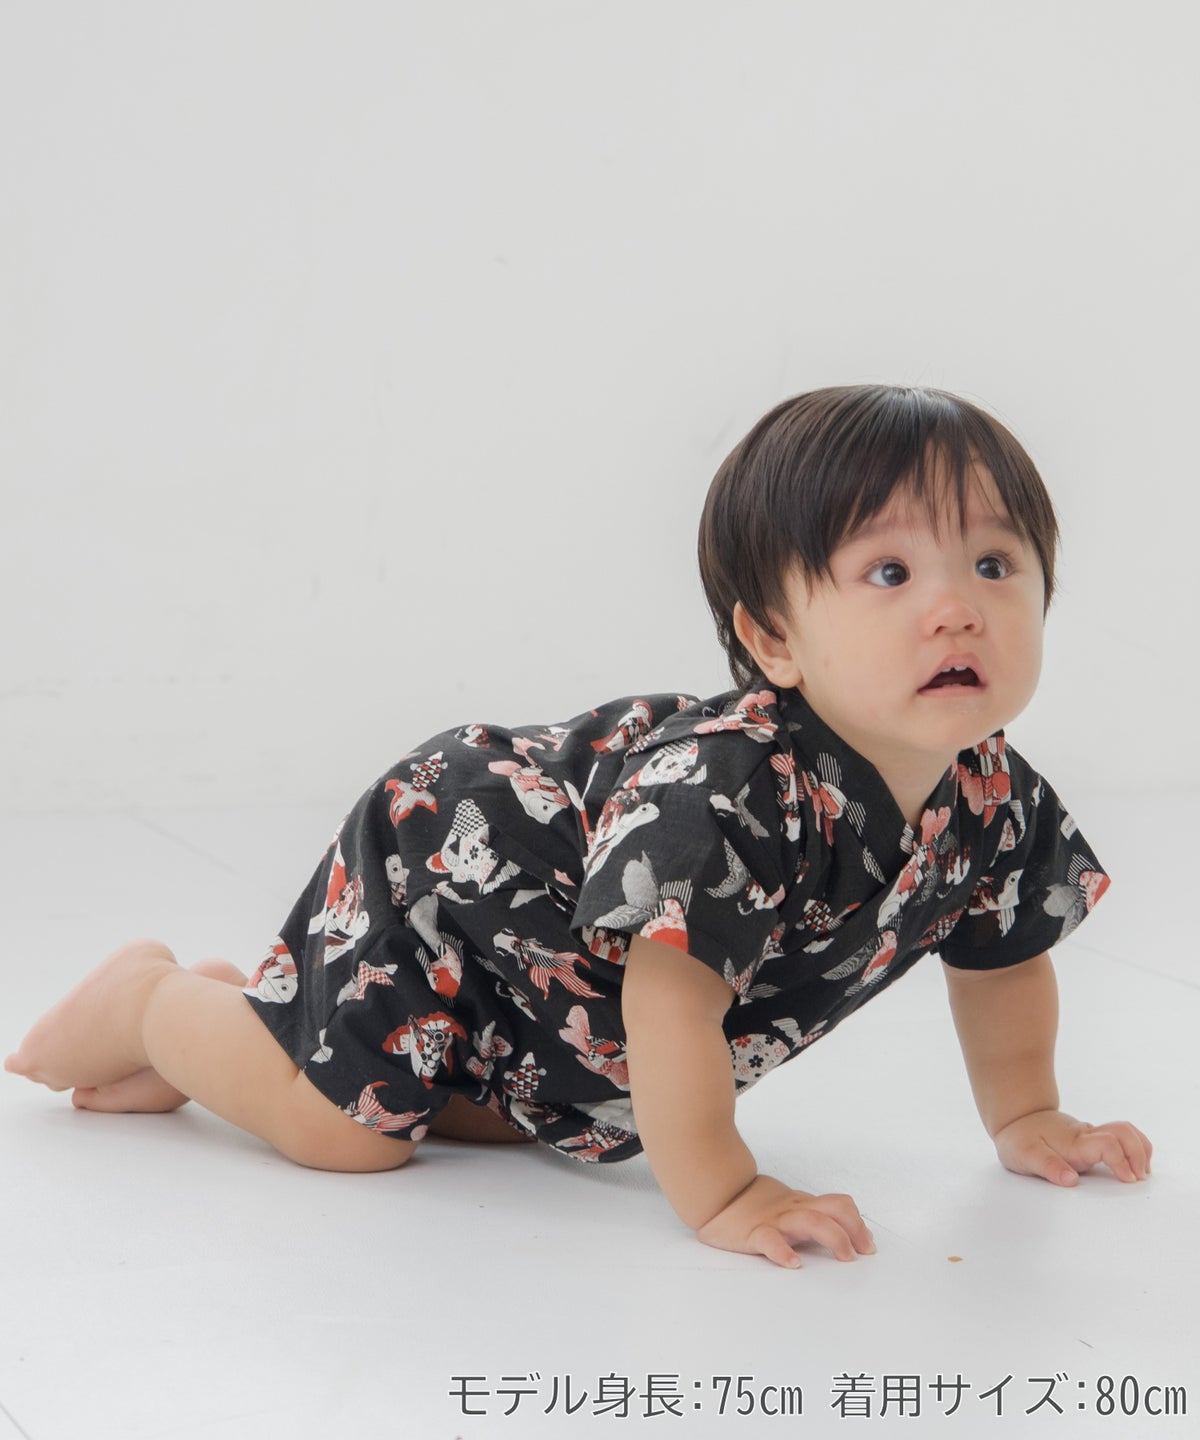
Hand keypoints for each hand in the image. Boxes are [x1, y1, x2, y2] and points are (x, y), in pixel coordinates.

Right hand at [694, 1174, 876, 1269]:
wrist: (716, 1194)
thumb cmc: (755, 1204)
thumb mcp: (789, 1206)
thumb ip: (813, 1216)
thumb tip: (847, 1233)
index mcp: (803, 1205)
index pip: (839, 1205)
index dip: (858, 1224)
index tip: (868, 1246)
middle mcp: (794, 1210)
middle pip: (834, 1209)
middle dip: (855, 1230)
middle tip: (862, 1254)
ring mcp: (775, 1220)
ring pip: (811, 1221)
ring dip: (834, 1237)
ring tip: (844, 1257)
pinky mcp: (753, 1233)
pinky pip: (770, 1240)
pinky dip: (783, 1251)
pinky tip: (792, 1264)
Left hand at [993, 1109, 1152, 1185]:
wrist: (1015, 1119)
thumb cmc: (1018, 1139)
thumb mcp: (1024, 1155)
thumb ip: (1048, 1166)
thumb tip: (1071, 1180)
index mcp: (1074, 1143)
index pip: (1107, 1143)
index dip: (1121, 1161)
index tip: (1128, 1179)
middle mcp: (1086, 1136)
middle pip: (1124, 1131)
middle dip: (1139, 1152)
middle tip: (1140, 1177)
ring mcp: (1090, 1135)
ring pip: (1125, 1131)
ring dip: (1139, 1149)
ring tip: (1141, 1172)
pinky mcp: (1090, 1138)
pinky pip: (1119, 1137)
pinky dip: (1132, 1148)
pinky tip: (1132, 1165)